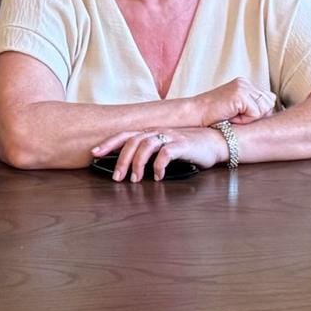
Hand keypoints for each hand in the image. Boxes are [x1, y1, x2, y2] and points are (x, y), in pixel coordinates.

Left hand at [91, 127, 228, 181]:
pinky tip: (158, 177)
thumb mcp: (165, 147)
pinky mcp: (183, 144)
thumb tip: (129, 167)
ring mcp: (170, 136)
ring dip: (138, 163)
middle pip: (133, 141)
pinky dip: (159, 165)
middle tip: (117, 177)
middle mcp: (158, 132)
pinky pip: (166, 153)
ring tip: (135, 179)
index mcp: (151, 132)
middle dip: (121, 160)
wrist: (216, 142)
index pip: (125, 135)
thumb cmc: (189, 147)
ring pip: (146, 145)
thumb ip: (149, 153)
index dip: (109, 143)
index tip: (95, 154)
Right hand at [194, 79, 276, 126]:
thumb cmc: (212, 118)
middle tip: (235, 117)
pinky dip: (244, 120)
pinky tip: (230, 117)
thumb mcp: (235, 110)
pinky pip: (255, 113)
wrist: (193, 115)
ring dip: (250, 118)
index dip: (259, 113)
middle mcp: (245, 83)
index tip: (240, 117)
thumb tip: (271, 111)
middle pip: (269, 103)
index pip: (268, 99)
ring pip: (264, 109)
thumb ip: (252, 108)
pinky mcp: (240, 94)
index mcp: (244, 84)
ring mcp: (243, 87)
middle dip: (257, 116)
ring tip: (232, 117)